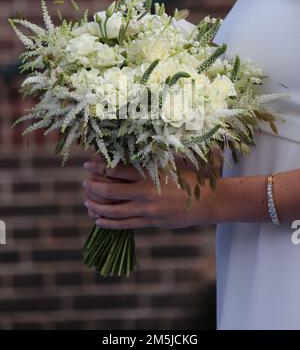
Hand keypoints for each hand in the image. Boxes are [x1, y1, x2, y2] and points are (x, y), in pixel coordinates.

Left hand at [82, 160, 212, 229]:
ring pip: (114, 211)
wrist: (208, 201)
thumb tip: (128, 148)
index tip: (87, 164)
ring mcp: (148, 210)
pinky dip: (109, 223)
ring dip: (97, 207)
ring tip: (87, 202)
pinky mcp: (151, 222)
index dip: (98, 167)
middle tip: (85, 183)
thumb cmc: (188, 177)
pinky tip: (98, 220)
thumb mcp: (170, 162)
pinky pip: (125, 225)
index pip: (116, 170)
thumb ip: (150, 158)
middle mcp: (146, 192)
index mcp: (149, 174)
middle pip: (110, 191)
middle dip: (93, 187)